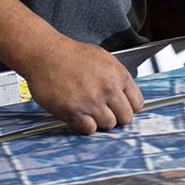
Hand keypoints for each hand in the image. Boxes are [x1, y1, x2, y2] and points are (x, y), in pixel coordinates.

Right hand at [23, 37, 144, 134]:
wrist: (47, 54)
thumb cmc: (73, 55)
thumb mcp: (106, 60)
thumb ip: (118, 78)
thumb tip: (125, 94)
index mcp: (119, 76)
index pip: (137, 103)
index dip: (130, 108)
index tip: (123, 108)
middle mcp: (108, 90)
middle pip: (125, 117)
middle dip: (118, 117)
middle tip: (108, 113)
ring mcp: (91, 102)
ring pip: (108, 125)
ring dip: (101, 122)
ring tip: (92, 113)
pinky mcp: (72, 111)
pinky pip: (88, 129)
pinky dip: (86, 126)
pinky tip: (81, 116)